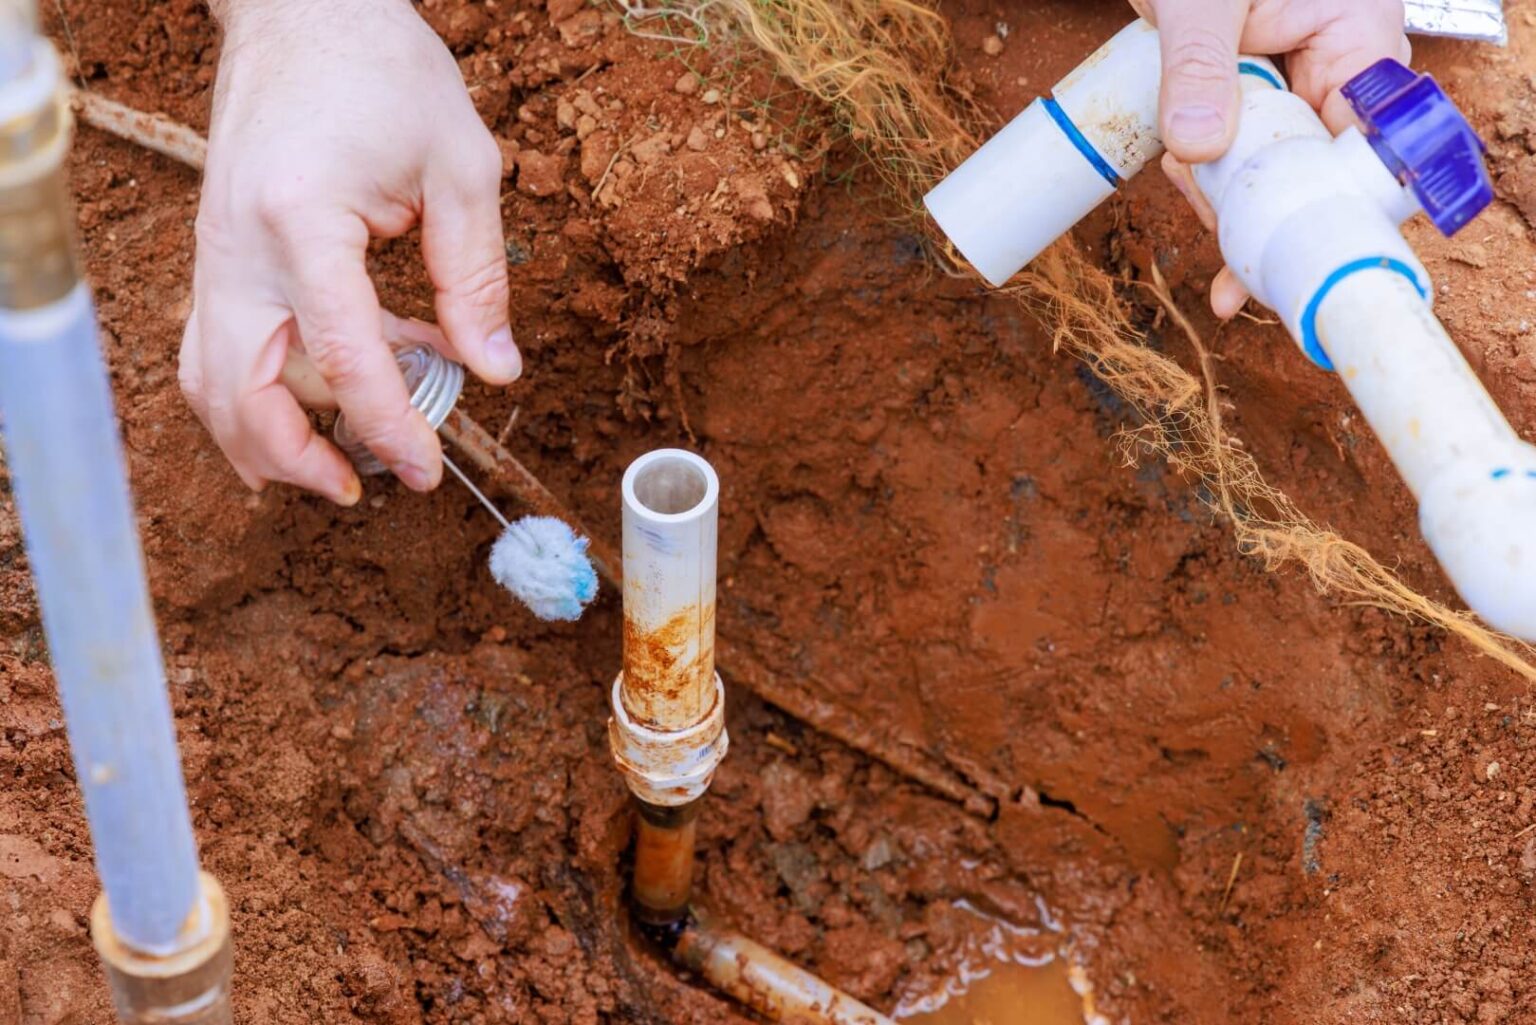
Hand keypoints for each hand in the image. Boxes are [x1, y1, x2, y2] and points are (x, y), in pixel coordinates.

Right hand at [181, 0, 517, 504]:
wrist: (301, 11)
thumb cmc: (383, 72)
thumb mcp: (461, 168)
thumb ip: (476, 279)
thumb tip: (495, 370)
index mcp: (302, 222)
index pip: (344, 359)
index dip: (389, 428)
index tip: (427, 472)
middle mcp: (238, 248)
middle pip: (239, 392)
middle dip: (298, 459)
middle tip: (363, 489)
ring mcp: (214, 253)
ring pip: (210, 379)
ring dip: (264, 438)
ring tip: (338, 465)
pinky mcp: (216, 254)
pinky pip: (217, 346)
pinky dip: (257, 393)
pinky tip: (328, 400)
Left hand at [1130, 0, 1410, 316]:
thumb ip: (1198, 63)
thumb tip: (1197, 146)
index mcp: (1357, 37)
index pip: (1369, 143)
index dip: (1333, 205)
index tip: (1292, 251)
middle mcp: (1340, 65)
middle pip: (1317, 168)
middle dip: (1262, 208)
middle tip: (1220, 255)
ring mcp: (1299, 82)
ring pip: (1276, 166)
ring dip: (1226, 192)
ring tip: (1179, 181)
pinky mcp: (1258, 92)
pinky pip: (1245, 147)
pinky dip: (1212, 170)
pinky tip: (1182, 177)